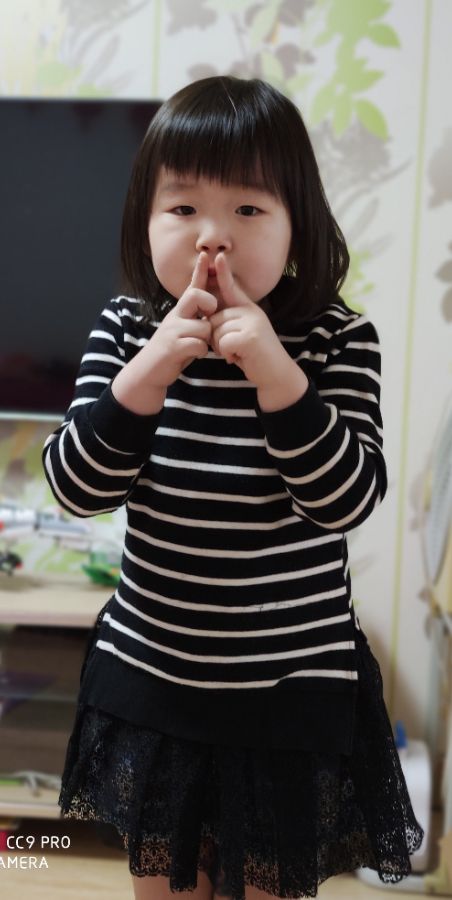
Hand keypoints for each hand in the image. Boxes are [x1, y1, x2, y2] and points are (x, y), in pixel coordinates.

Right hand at [142, 251, 216, 388]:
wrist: (148, 371)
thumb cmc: (171, 351)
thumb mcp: (182, 330)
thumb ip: (195, 320)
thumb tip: (213, 311)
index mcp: (180, 312)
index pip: (192, 287)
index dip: (200, 271)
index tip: (207, 255)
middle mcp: (175, 316)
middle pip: (197, 295)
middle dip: (209, 303)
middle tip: (208, 316)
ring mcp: (173, 330)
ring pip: (204, 327)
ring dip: (206, 340)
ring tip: (197, 346)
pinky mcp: (173, 346)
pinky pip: (198, 345)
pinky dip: (200, 352)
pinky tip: (192, 355)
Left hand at [209, 253, 291, 386]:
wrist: (276, 374)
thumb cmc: (255, 356)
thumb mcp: (243, 334)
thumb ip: (230, 322)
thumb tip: (209, 315)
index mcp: (249, 309)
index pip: (232, 288)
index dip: (224, 273)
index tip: (217, 256)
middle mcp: (251, 312)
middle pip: (214, 319)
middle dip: (216, 339)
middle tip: (232, 349)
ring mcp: (252, 322)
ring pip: (216, 331)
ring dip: (221, 348)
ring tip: (237, 353)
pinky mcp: (250, 336)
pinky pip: (223, 343)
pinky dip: (226, 354)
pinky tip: (238, 358)